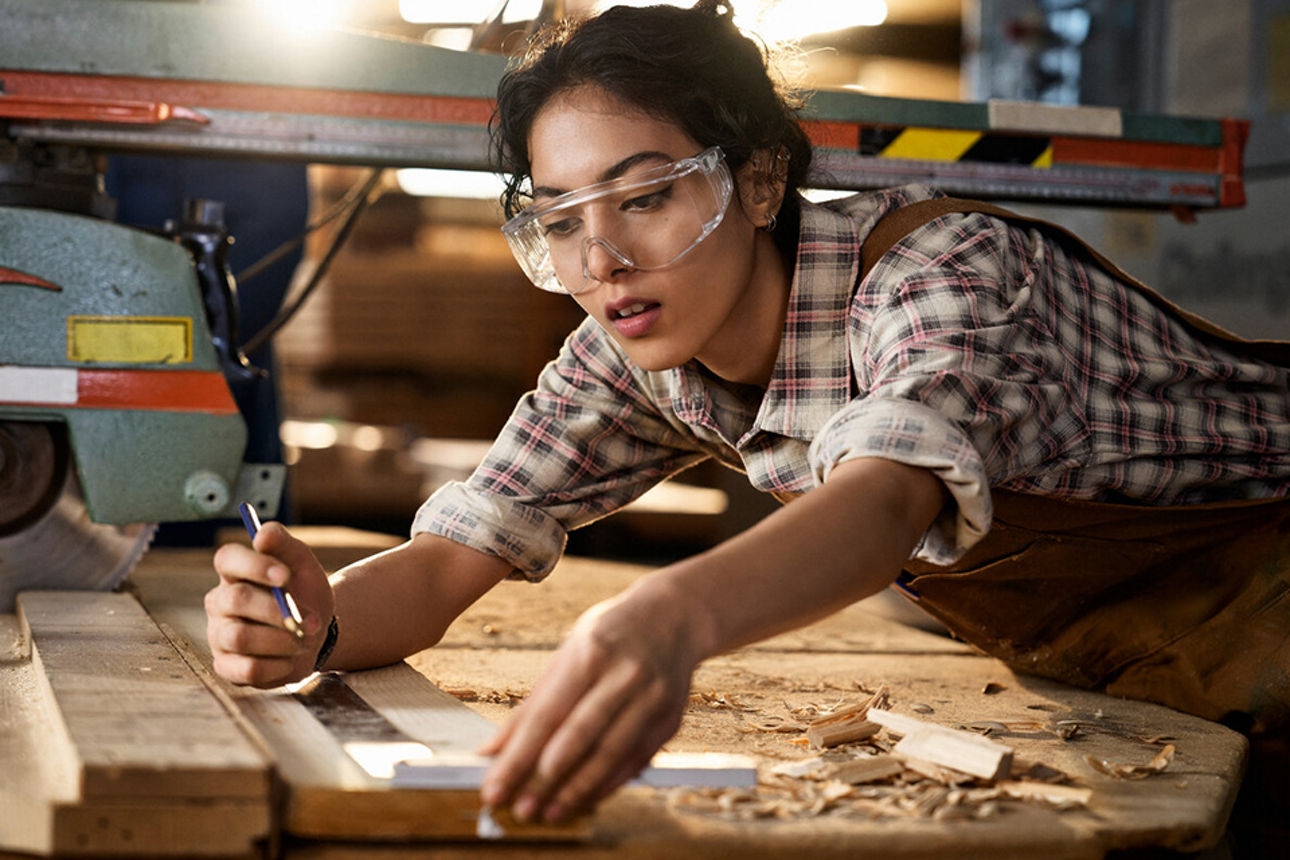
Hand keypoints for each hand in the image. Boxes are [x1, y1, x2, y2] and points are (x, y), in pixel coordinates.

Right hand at [205, 521, 333, 686]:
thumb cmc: (303, 591)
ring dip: (281, 640)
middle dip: (278, 610)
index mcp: (234, 572)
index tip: (285, 576)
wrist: (317, 631)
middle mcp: (219, 601)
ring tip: (305, 640)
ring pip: (241, 637)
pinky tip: (290, 659)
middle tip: (311, 620)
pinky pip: (246, 670)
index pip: (227, 559)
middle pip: (237, 599)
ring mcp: (219, 635)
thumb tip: (261, 535)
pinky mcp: (227, 666)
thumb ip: (283, 543)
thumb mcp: (301, 562)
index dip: (254, 565)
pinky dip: (276, 666)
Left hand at [478, 580, 701, 823]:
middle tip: (521, 810)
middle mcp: (625, 675)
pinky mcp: (670, 719)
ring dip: (577, 789)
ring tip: (549, 813)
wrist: (674, 617)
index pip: (547, 714)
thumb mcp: (567, 654)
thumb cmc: (611, 634)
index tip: (494, 788)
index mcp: (591, 652)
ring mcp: (653, 698)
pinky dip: (607, 783)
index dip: (518, 756)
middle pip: (580, 736)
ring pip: (610, 753)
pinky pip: (635, 760)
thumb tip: (493, 750)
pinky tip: (584, 799)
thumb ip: (532, 704)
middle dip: (546, 780)